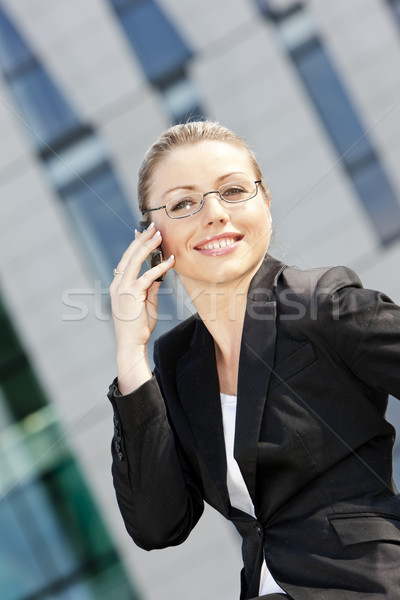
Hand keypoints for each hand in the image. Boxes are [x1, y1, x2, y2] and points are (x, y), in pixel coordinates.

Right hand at [109, 223, 174, 392]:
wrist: (131, 344)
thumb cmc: (138, 326)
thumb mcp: (146, 303)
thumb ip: (151, 288)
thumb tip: (159, 275)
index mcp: (118, 284)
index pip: (126, 259)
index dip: (135, 245)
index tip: (142, 232)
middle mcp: (118, 284)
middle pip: (130, 255)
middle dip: (142, 239)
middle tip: (153, 227)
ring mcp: (123, 288)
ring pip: (135, 261)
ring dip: (148, 246)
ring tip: (159, 235)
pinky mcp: (132, 294)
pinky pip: (148, 277)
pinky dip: (160, 267)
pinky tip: (171, 261)